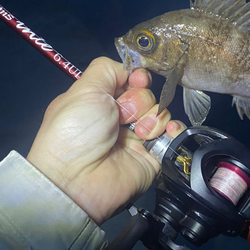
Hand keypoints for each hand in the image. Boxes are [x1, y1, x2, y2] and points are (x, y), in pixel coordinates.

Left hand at [27, 57, 185, 224]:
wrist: (78, 179)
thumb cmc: (76, 131)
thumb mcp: (83, 89)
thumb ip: (107, 69)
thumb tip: (131, 70)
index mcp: (102, 101)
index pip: (130, 80)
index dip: (137, 77)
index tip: (136, 80)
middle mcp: (120, 118)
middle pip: (147, 95)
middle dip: (138, 101)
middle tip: (122, 117)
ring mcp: (138, 137)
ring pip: (161, 112)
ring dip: (152, 118)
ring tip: (137, 132)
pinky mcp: (153, 155)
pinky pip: (173, 135)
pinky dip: (173, 130)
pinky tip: (164, 132)